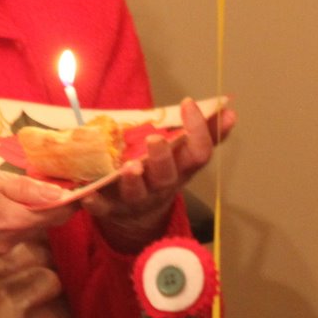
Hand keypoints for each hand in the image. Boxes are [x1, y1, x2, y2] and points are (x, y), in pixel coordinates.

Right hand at [0, 156, 73, 264]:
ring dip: (12, 218)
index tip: (78, 190)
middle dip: (38, 208)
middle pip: (33, 227)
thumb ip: (26, 189)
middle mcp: (2, 246)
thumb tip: (62, 195)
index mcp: (12, 222)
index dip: (69, 202)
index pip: (56, 216)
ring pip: (10, 234)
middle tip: (36, 184)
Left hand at [82, 96, 236, 252]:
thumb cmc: (162, 173)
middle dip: (162, 157)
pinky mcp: (111, 208)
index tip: (188, 103)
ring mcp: (136, 199)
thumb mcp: (185, 155)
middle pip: (166, 175)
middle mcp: (161, 185)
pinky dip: (96, 203)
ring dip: (133, 180)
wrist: (138, 214)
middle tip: (155, 138)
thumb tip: (228, 111)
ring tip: (129, 166)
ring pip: (137, 192)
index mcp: (181, 169)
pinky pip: (103, 208)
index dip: (198, 131)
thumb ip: (206, 133)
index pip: (198, 153)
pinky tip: (88, 195)